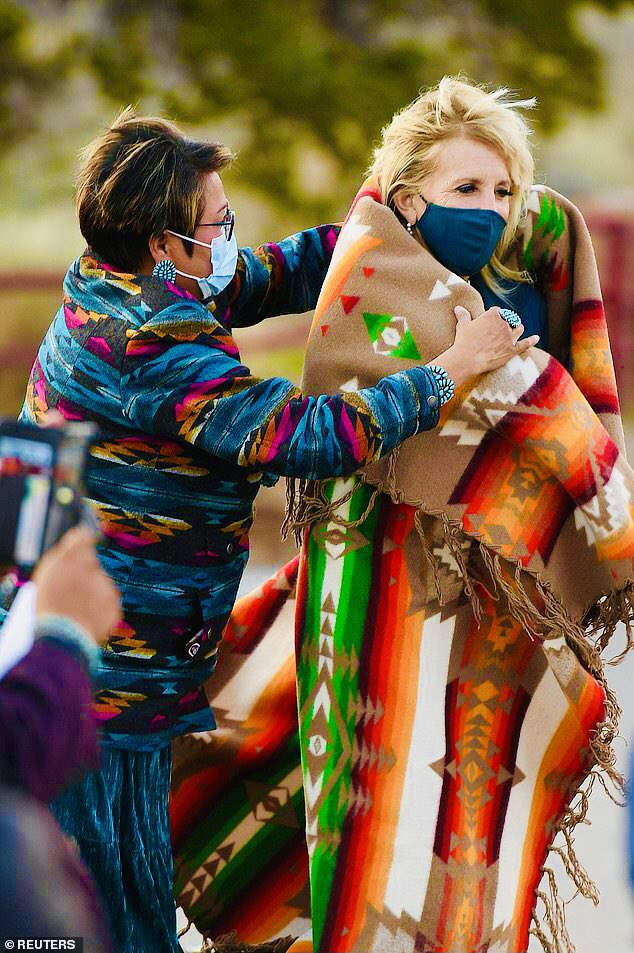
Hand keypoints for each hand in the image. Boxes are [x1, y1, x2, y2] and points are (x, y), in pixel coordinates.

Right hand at [33, 526, 120, 643]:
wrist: (62, 638)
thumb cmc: (49, 605)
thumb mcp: (46, 573)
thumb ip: (64, 551)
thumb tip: (80, 534)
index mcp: (74, 558)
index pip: (84, 537)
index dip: (82, 541)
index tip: (82, 544)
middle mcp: (94, 569)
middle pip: (91, 565)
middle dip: (82, 575)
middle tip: (68, 592)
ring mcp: (107, 588)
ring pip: (100, 585)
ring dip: (90, 594)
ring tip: (74, 609)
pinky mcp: (114, 605)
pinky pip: (107, 603)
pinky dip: (98, 610)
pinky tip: (83, 618)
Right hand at [431, 305, 538, 388]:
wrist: (468, 359)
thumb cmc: (464, 341)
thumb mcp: (462, 326)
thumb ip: (463, 315)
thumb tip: (458, 308)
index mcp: (492, 315)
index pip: (497, 311)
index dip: (494, 316)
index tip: (490, 321)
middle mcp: (504, 324)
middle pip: (509, 319)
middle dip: (507, 322)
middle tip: (501, 328)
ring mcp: (510, 337)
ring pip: (519, 328)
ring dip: (518, 328)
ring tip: (516, 330)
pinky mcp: (513, 349)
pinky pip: (526, 343)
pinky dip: (532, 340)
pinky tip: (536, 338)